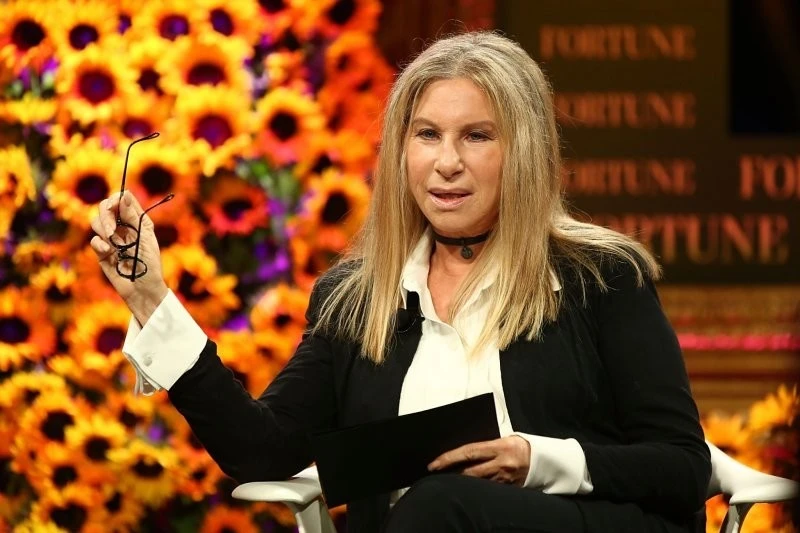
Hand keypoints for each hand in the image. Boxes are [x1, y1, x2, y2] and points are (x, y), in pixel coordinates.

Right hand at [89, 190, 167, 323]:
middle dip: (106, 215)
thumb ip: (133, 217)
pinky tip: (109, 252)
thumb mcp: (145, 238)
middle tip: (112, 230)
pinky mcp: (102, 251)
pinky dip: (100, 244)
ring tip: (114, 244)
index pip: (121, 200)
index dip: (116, 199)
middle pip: (105, 207)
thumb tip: (123, 195)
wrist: (143, 290)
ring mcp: (111, 239)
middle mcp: (123, 227)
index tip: (115, 205)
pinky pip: (94, 240)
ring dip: (103, 230)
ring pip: (96, 222)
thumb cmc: (150, 265)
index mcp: (137, 220)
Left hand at [427, 435, 530, 485]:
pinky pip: (490, 490)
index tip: (434, 463)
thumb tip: (467, 451)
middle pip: (470, 472)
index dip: (449, 458)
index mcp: (500, 447)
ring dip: (463, 483)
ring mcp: (505, 479)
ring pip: (478, 484)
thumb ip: (488, 446)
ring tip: (449, 482)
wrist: (546, 461)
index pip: (469, 452)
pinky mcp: (510, 489)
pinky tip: (469, 490)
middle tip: (436, 474)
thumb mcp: (506, 439)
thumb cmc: (523, 446)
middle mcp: (502, 464)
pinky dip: (478, 489)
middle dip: (451, 474)